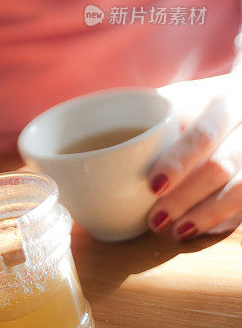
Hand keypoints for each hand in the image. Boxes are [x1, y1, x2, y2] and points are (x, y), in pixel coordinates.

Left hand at [148, 76, 241, 239]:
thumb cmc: (200, 104)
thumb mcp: (179, 97)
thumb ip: (150, 114)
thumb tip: (100, 142)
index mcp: (223, 102)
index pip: (203, 134)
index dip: (179, 162)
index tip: (153, 185)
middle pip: (221, 166)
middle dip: (186, 197)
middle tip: (155, 218)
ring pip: (240, 191)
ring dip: (205, 215)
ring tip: (176, 230)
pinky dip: (221, 222)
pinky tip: (197, 230)